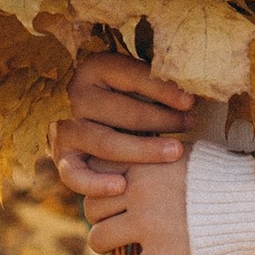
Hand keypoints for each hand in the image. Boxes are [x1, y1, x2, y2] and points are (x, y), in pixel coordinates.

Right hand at [52, 46, 194, 202]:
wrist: (86, 117)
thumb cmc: (123, 96)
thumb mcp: (134, 80)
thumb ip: (157, 82)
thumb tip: (193, 93)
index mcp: (95, 68)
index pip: (132, 77)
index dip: (163, 90)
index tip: (191, 102)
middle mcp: (77, 96)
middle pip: (122, 111)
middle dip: (162, 120)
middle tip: (190, 125)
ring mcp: (66, 128)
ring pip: (105, 143)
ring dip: (142, 150)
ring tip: (174, 152)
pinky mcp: (61, 157)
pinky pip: (74, 175)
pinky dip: (95, 183)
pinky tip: (121, 186)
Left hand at [90, 151, 193, 254]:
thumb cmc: (227, 175)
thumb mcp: (188, 154)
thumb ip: (159, 156)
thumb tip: (145, 155)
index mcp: (144, 164)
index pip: (96, 173)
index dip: (99, 185)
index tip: (111, 195)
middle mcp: (139, 193)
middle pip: (92, 207)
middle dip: (100, 216)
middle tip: (113, 223)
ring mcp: (149, 226)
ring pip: (98, 239)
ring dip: (104, 246)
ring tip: (115, 250)